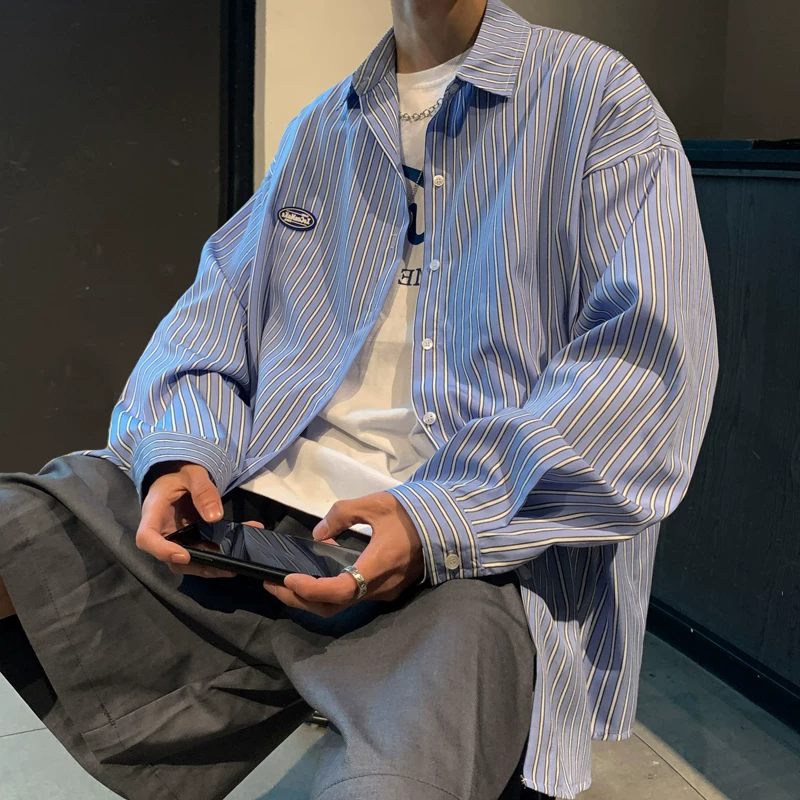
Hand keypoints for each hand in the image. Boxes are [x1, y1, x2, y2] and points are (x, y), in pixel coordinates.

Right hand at [135, 461, 233, 578]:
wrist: (179, 474)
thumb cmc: (179, 473)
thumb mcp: (193, 473)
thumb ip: (203, 491)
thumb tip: (215, 517)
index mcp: (154, 512)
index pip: (146, 538)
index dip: (162, 551)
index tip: (184, 556)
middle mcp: (161, 530)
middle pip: (169, 558)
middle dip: (196, 565)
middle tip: (223, 568)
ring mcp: (174, 537)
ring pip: (185, 562)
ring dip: (208, 566)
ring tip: (232, 566)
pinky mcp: (187, 539)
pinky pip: (198, 552)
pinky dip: (216, 556)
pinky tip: (235, 551)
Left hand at [263, 492, 423, 616]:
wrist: (448, 525)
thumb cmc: (412, 514)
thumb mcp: (375, 504)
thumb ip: (342, 514)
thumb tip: (319, 533)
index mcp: (377, 567)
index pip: (338, 591)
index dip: (309, 589)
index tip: (286, 578)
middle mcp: (380, 588)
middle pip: (333, 606)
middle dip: (299, 599)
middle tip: (272, 586)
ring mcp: (386, 592)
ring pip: (343, 605)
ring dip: (312, 598)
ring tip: (287, 583)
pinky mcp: (388, 589)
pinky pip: (354, 597)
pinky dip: (330, 592)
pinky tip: (317, 577)